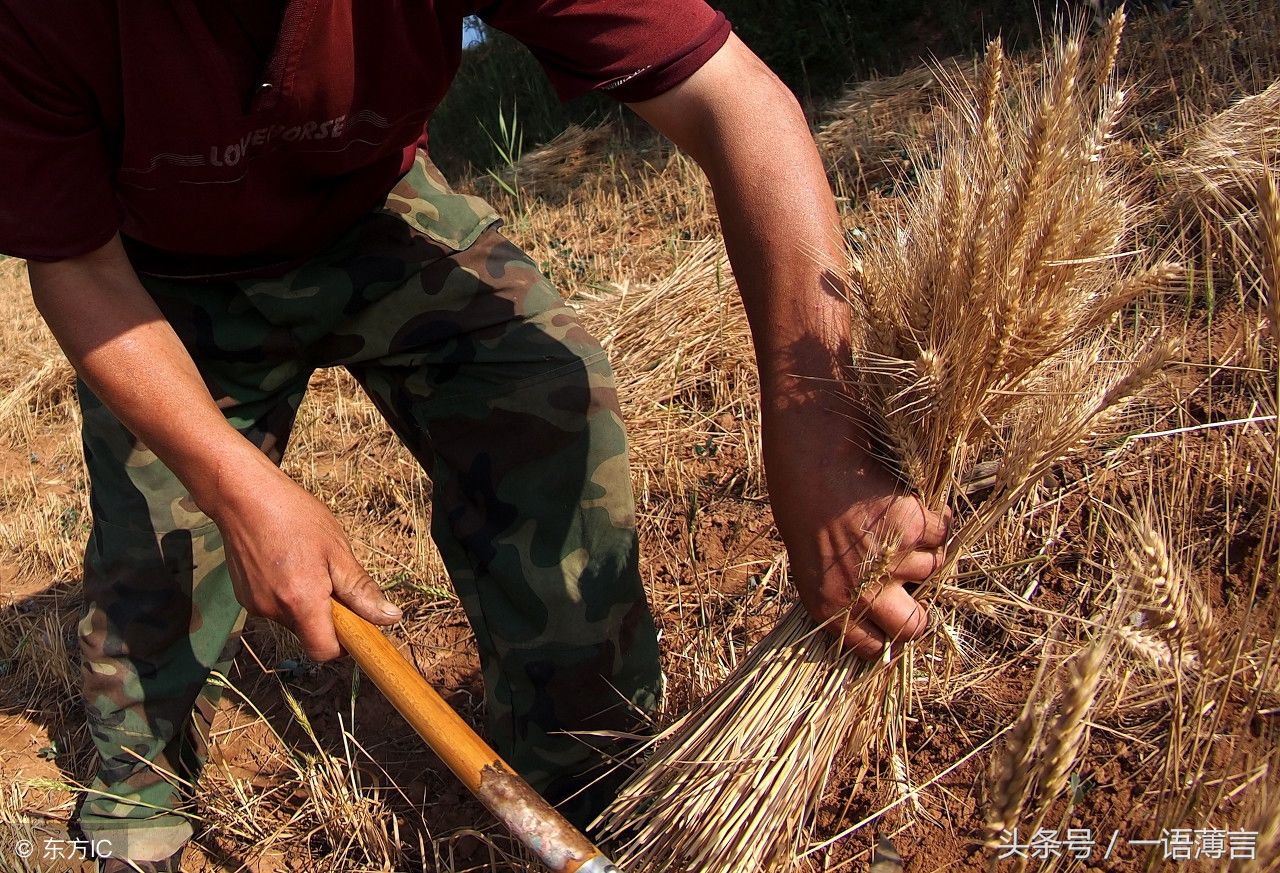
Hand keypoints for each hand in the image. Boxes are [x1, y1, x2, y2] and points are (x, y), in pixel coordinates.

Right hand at [204, 457, 401, 660]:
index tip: (355, 621)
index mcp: (301, 602)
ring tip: (306, 562)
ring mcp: (254, 605)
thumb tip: (390, 617)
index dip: (343, 644)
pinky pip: (275, 606)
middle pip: (309, 633)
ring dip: (306, 602)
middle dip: (326, 615)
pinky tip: (286, 562)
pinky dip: (286, 594)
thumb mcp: (337, 550)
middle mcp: (273, 611)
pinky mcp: (244, 597)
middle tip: (331, 576)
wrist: (242, 495)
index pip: (324, 652)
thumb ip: (361, 590)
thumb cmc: (293, 516)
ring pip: (293, 619)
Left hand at [763, 410, 949, 657]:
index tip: (890, 618)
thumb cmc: (799, 495)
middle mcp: (861, 591)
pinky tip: (913, 502)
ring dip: (923, 550)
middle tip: (911, 587)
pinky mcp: (915, 526)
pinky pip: (942, 534)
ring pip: (931, 571)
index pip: (872, 648)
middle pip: (913, 628)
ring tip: (897, 522)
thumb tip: (873, 605)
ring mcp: (892, 560)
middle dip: (917, 613)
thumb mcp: (806, 554)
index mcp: (826, 604)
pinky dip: (936, 519)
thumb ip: (838, 586)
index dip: (885, 633)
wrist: (811, 448)